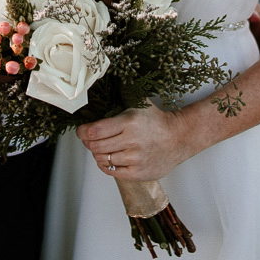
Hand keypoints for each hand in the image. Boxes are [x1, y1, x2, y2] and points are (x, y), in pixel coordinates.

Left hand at [77, 106, 194, 180]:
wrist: (179, 138)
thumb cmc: (157, 121)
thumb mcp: (139, 103)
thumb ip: (120, 96)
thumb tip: (100, 87)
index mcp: (129, 122)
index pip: (95, 131)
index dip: (82, 132)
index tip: (81, 131)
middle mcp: (131, 141)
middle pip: (95, 147)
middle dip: (88, 143)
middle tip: (89, 139)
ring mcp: (135, 158)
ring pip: (102, 160)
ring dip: (98, 154)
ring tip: (102, 148)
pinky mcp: (138, 172)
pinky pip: (111, 172)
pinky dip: (106, 165)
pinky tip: (109, 159)